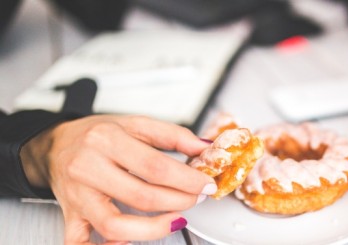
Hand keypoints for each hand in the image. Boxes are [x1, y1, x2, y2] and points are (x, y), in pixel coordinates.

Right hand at [21, 115, 215, 243]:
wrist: (55, 144)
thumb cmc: (96, 135)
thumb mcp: (135, 123)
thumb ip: (172, 135)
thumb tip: (203, 147)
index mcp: (106, 140)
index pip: (155, 167)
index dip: (187, 180)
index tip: (205, 185)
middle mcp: (88, 168)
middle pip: (141, 196)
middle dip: (178, 201)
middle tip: (195, 198)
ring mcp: (77, 196)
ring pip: (114, 225)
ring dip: (152, 229)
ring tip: (175, 220)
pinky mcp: (69, 215)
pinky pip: (80, 243)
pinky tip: (126, 243)